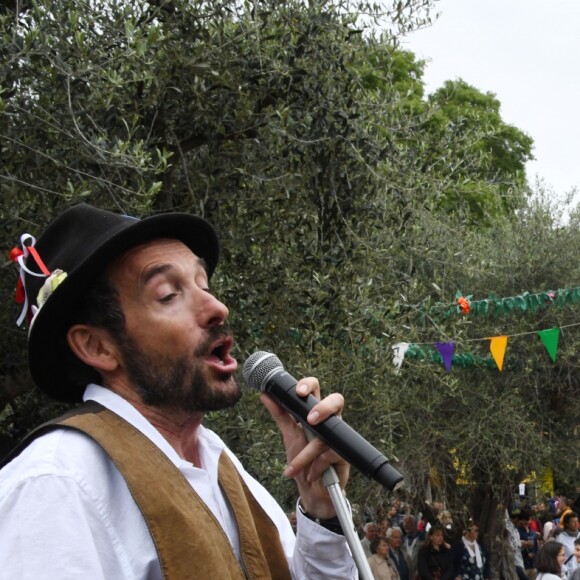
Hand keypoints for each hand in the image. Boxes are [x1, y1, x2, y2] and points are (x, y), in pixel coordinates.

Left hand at [260, 377, 349, 519]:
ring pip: (325, 436)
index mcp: (315, 413)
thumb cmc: (302, 459)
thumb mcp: (289, 435)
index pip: (316, 390)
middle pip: (336, 401)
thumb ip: (280, 415)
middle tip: (311, 420)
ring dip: (306, 454)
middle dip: (324, 408)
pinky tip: (309, 474)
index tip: (298, 391)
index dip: (309, 385)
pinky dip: (314, 466)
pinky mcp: (344, 453)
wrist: (311, 490)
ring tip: (294, 467)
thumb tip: (265, 395)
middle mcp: (329, 422)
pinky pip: (328, 455)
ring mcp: (338, 437)